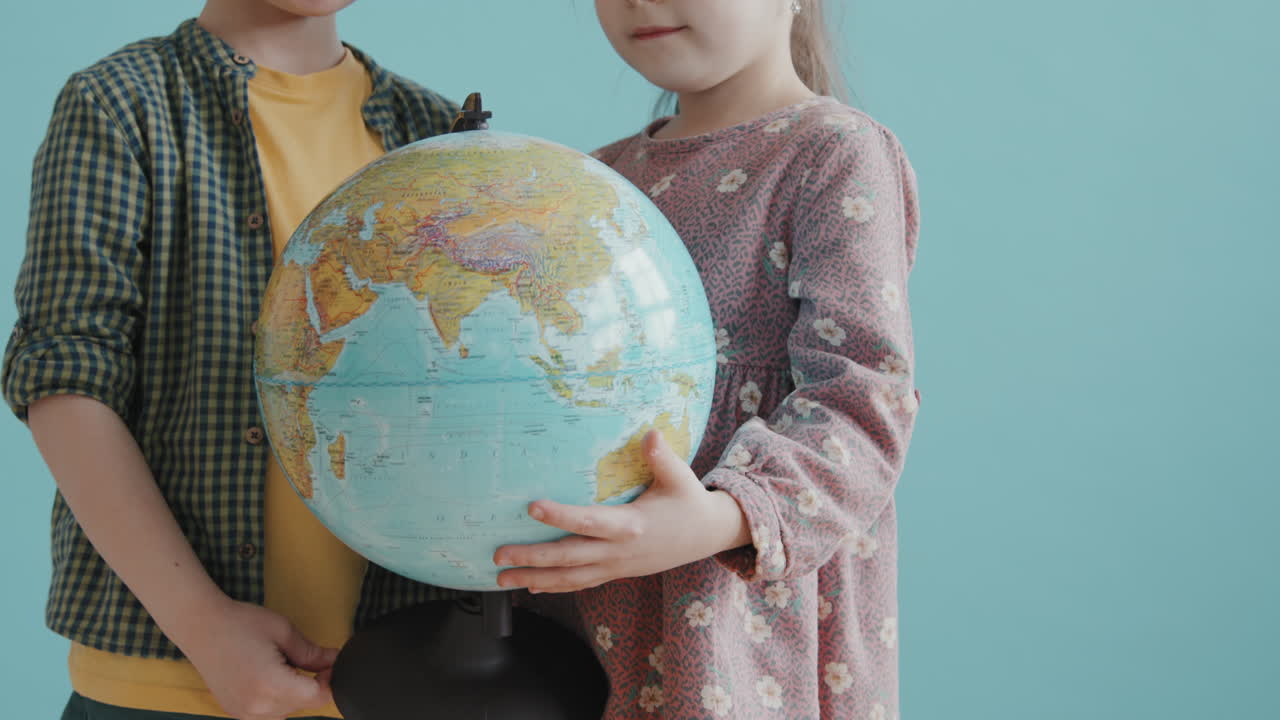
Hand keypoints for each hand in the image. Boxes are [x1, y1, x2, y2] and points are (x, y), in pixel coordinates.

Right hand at [174, 597, 336, 719]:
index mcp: (272, 686)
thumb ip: (313, 653)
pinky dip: (276, 697)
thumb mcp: (284, 632)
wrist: (200, 626)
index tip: (326, 663)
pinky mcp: (237, 712)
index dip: (329, 680)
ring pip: (288, 711)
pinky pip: (269, 713)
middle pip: (304, 705)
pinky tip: (268, 675)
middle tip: (304, 657)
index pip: (318, 697)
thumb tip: (336, 661)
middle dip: (312, 684)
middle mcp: (257, 707)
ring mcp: (244, 713)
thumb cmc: (241, 623)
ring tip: (281, 665)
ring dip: (293, 692)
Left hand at [494, 431, 750, 592]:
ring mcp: (616, 566)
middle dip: (532, 558)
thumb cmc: (689, 501)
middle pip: (569, 557)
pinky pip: (580, 583)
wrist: (707, 536)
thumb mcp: (680, 477)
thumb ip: (662, 456)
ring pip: (570, 578)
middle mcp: (619, 551)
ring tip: (501, 579)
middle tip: (498, 555)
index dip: (560, 516)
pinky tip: (531, 587)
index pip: (589, 521)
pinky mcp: (616, 572)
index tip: (532, 507)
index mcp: (631, 525)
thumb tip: (651, 433)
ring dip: (534, 579)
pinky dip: (554, 586)